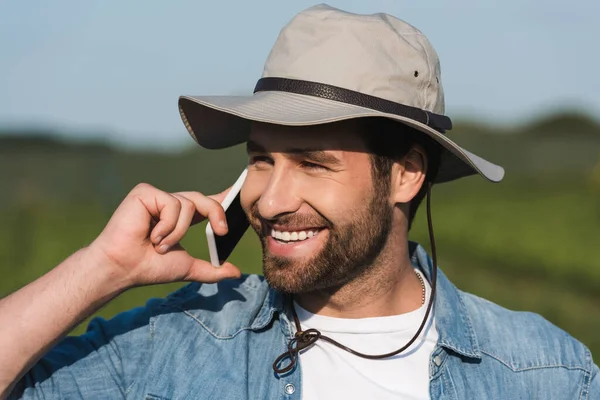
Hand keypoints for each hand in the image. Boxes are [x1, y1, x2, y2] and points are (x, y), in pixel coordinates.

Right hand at [87, 183, 240, 288]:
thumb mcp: (188, 268)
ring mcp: (157, 196)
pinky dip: (167, 225)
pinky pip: (172, 203)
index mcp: (181, 217)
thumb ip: (212, 269)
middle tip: (221, 232)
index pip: (207, 203)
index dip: (224, 197)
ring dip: (178, 231)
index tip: (240, 191)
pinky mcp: (145, 192)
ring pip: (188, 204)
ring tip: (160, 245)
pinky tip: (151, 235)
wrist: (124, 268)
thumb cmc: (149, 267)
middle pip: (203, 199)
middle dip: (217, 213)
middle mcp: (170, 204)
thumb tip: (236, 273)